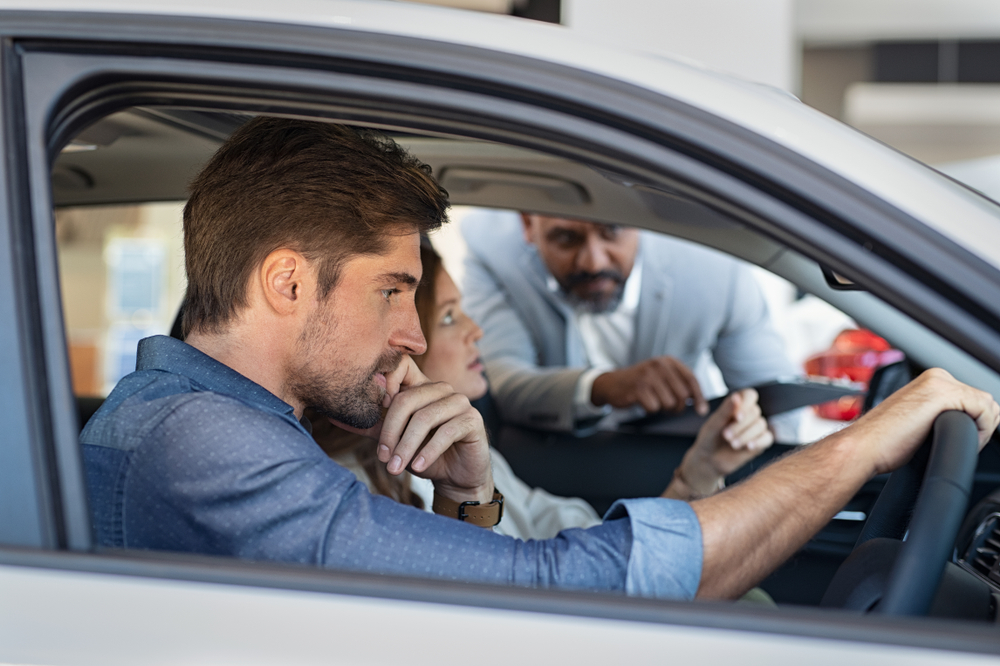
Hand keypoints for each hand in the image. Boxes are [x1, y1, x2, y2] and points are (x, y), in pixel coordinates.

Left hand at [331, 356, 492, 503]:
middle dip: (391, 431)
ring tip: (396, 468)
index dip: (383, 385)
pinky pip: (446, 432)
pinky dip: (428, 452)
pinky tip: (418, 467)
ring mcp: (460, 402)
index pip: (401, 368)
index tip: (370, 415)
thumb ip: (370, 426)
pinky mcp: (473, 420)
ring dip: (407, 446)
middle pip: (407, 400)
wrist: (456, 479)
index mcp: (422, 387)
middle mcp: (442, 389)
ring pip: (425, 418)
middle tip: (383, 458)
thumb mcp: (394, 440)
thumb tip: (334, 417)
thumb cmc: (424, 455)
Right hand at [591, 356, 708, 414]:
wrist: (612, 383)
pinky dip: (649, 410)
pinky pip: (654, 408)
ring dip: (663, 409)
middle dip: (677, 407)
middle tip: (668, 407)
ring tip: (653, 402)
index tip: (701, 411)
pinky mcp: (637, 388)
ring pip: (669, 404)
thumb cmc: (642, 383)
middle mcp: (659, 365)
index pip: (691, 379)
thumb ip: (681, 385)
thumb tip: (701, 407)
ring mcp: (648, 376)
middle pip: (682, 395)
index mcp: (668, 361)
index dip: (699, 397)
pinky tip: (643, 403)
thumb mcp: (662, 377)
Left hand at [664, 388, 772, 499]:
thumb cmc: (710, 438)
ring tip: (732, 444)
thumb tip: (736, 396)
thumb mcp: (714, 424)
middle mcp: (748, 414)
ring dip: (746, 435)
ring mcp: (756, 428)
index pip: (750, 395)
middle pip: (754, 412)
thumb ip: (726, 410)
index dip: (745, 404)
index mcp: (737, 404)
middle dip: (740, 425)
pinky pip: (767, 438)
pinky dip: (759, 441)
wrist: (709, 459)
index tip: (736, 416)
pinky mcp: (761, 441)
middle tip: (726, 436)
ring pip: (761, 425)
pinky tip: (748, 447)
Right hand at [848, 368, 999, 475]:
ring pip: (988, 407)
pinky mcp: (941, 394)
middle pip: (984, 402)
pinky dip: (980, 432)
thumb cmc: (883, 442)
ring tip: (949, 442)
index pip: (975, 400)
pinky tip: (951, 438)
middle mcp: (936, 376)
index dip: (975, 425)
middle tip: (952, 442)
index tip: (954, 439)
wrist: (864, 446)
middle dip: (979, 426)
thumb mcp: (918, 421)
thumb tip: (964, 426)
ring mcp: (938, 382)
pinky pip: (985, 412)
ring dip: (979, 430)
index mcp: (931, 380)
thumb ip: (940, 416)